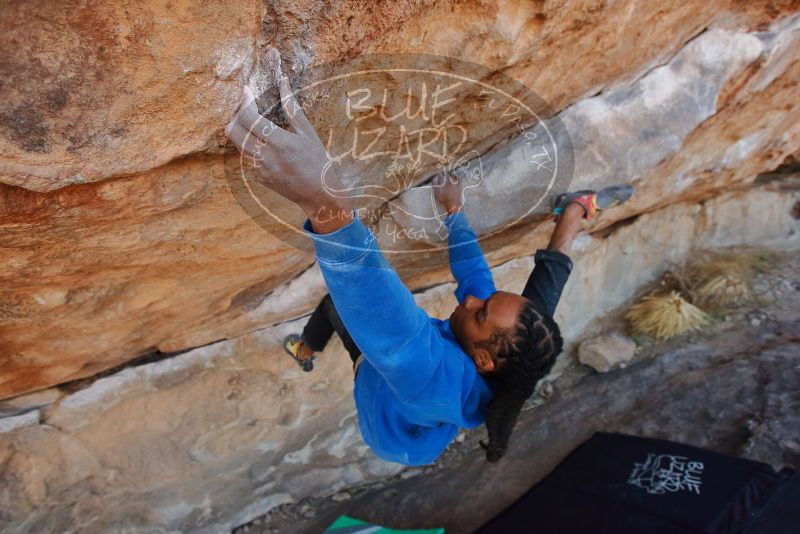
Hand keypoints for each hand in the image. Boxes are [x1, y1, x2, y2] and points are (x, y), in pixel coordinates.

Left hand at [224, 47, 351, 233]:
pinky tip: (260, 139)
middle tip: (245, 105)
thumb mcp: (308, 133)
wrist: (319, 195)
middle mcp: (265, 156)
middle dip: (235, 114)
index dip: (244, 101)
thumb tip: (283, 82)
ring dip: (240, 128)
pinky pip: (245, 154)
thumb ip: (292, 107)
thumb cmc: (318, 162)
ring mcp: (259, 168)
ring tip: (252, 119)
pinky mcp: (257, 176)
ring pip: (236, 142)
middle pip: (232, 130)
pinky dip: (247, 142)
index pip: (249, 117)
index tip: (247, 91)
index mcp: (280, 143)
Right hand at [432, 169, 462, 214]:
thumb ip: (435, 185)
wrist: (453, 204)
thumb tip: (434, 177)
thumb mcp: (436, 193)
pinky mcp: (459, 185)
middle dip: (443, 173)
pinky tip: (456, 176)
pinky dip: (457, 176)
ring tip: (448, 173)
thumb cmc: (444, 199)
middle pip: (446, 174)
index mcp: (443, 182)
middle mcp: (449, 181)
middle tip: (442, 172)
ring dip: (450, 173)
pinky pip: (459, 178)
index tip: (437, 174)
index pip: (440, 175)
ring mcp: (455, 183)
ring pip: (452, 175)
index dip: (438, 174)